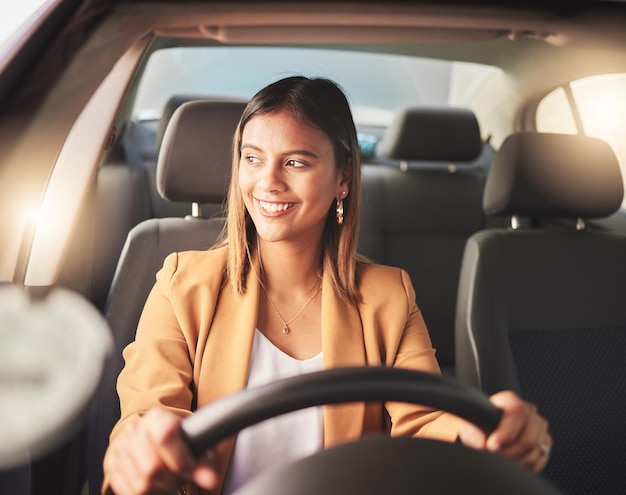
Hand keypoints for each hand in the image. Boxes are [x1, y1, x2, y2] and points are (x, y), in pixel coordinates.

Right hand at [103, 408, 218, 493]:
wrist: (157, 439)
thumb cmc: (182, 442)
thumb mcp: (197, 446)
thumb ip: (204, 463)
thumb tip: (210, 480)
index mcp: (158, 417)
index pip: (166, 436)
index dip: (181, 460)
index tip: (191, 472)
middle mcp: (135, 429)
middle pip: (152, 467)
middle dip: (171, 480)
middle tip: (182, 479)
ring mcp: (120, 447)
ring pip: (140, 483)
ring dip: (160, 489)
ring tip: (171, 482)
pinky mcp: (111, 464)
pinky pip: (128, 491)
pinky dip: (148, 494)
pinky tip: (157, 487)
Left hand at [458, 390, 551, 472]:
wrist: (483, 431)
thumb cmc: (475, 425)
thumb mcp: (466, 423)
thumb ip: (469, 430)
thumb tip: (481, 442)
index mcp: (509, 401)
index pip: (516, 411)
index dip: (506, 432)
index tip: (491, 446)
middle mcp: (528, 411)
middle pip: (528, 437)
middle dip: (510, 453)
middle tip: (494, 458)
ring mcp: (539, 427)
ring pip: (536, 450)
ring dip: (517, 462)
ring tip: (500, 463)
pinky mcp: (544, 443)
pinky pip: (541, 459)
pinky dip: (526, 467)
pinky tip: (511, 465)